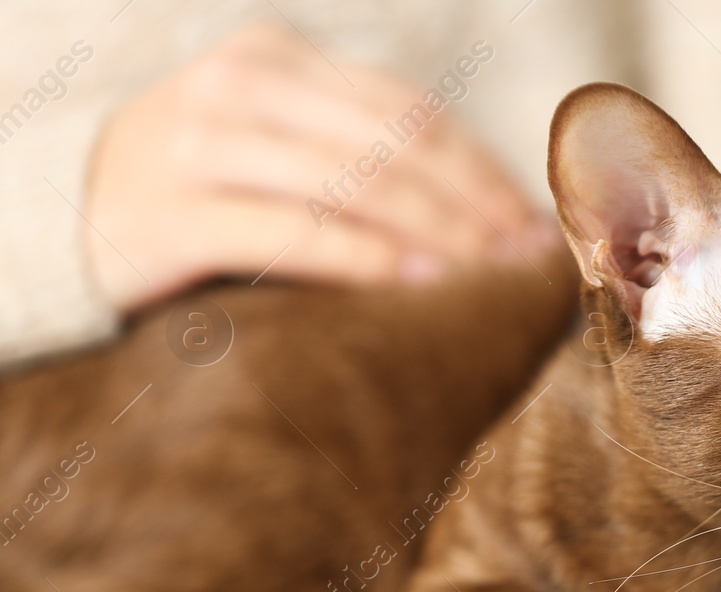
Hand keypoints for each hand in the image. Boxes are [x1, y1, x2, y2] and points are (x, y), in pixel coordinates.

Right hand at [84, 23, 561, 310]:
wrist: (67, 220)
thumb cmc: (203, 190)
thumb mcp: (274, 142)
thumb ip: (356, 151)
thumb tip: (485, 212)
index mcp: (279, 58)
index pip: (409, 111)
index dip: (482, 169)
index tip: (534, 224)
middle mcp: (242, 87)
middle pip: (393, 146)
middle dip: (473, 205)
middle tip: (525, 261)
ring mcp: (203, 146)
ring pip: (353, 185)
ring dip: (436, 232)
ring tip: (490, 277)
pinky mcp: (176, 213)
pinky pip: (293, 234)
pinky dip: (365, 259)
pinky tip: (418, 284)